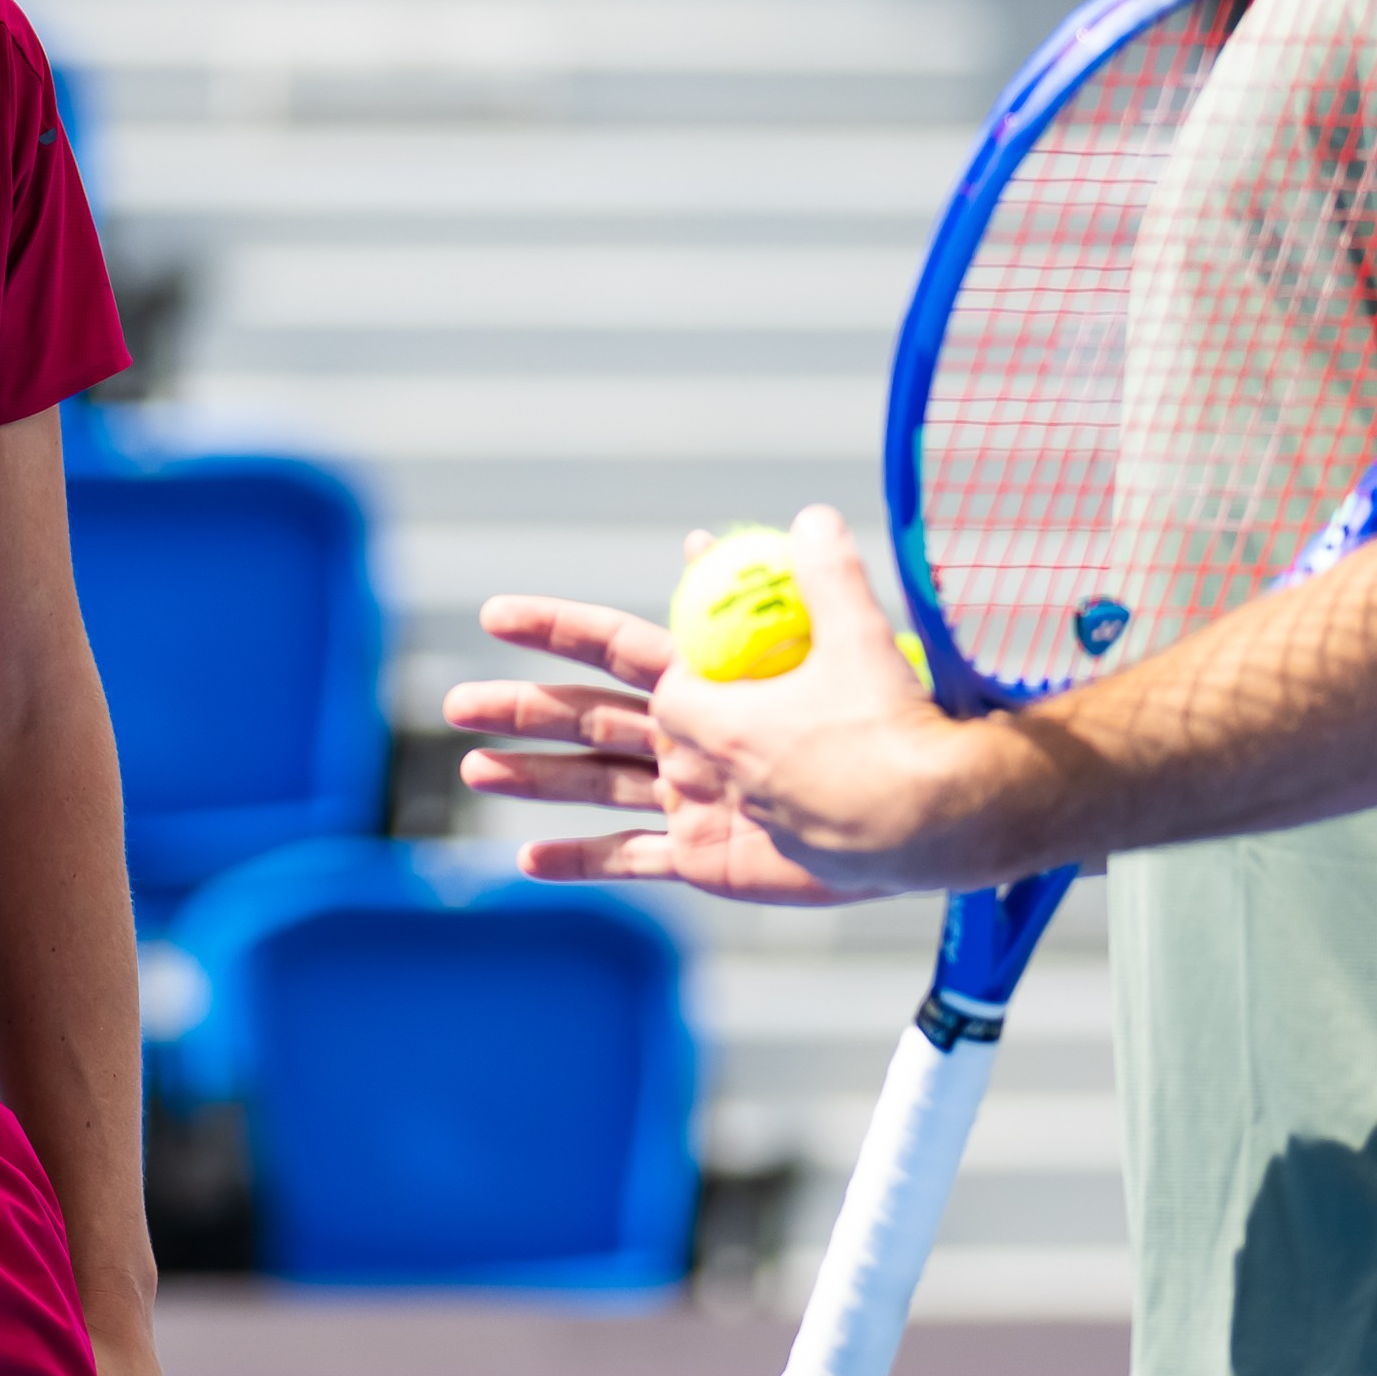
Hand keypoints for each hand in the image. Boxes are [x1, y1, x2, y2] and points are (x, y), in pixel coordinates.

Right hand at [471, 508, 989, 903]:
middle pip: (585, 717)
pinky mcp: (706, 857)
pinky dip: (580, 858)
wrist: (921, 817)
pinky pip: (630, 857)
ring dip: (533, 775)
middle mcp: (691, 740)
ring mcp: (693, 799)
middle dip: (522, 706)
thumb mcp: (852, 641)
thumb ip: (825, 579)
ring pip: (593, 783)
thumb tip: (807, 517)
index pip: (616, 648)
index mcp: (710, 684)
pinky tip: (527, 858)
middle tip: (455, 703)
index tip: (495, 613)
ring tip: (475, 766)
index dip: (556, 628)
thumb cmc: (889, 730)